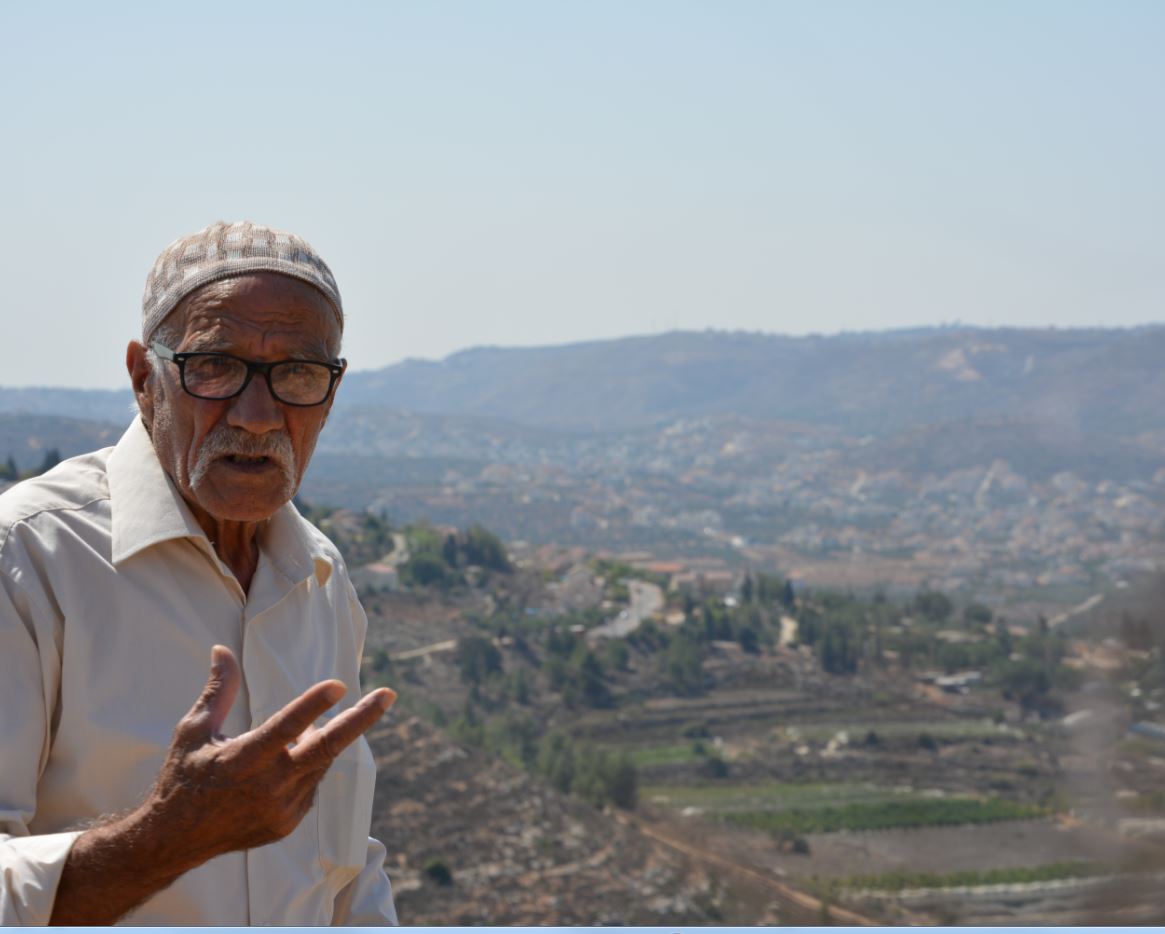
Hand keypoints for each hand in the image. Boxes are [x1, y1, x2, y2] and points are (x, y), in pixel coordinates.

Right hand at [144, 645, 394, 863]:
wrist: (172, 841)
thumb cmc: (182, 777)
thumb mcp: (193, 730)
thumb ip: (218, 690)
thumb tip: (222, 649)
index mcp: (241, 760)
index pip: (286, 727)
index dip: (314, 705)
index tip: (340, 684)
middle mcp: (267, 787)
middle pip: (326, 748)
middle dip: (360, 719)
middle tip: (389, 695)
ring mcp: (280, 810)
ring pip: (320, 764)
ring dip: (321, 741)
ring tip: (304, 731)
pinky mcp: (286, 824)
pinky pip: (310, 787)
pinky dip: (308, 768)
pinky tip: (287, 763)